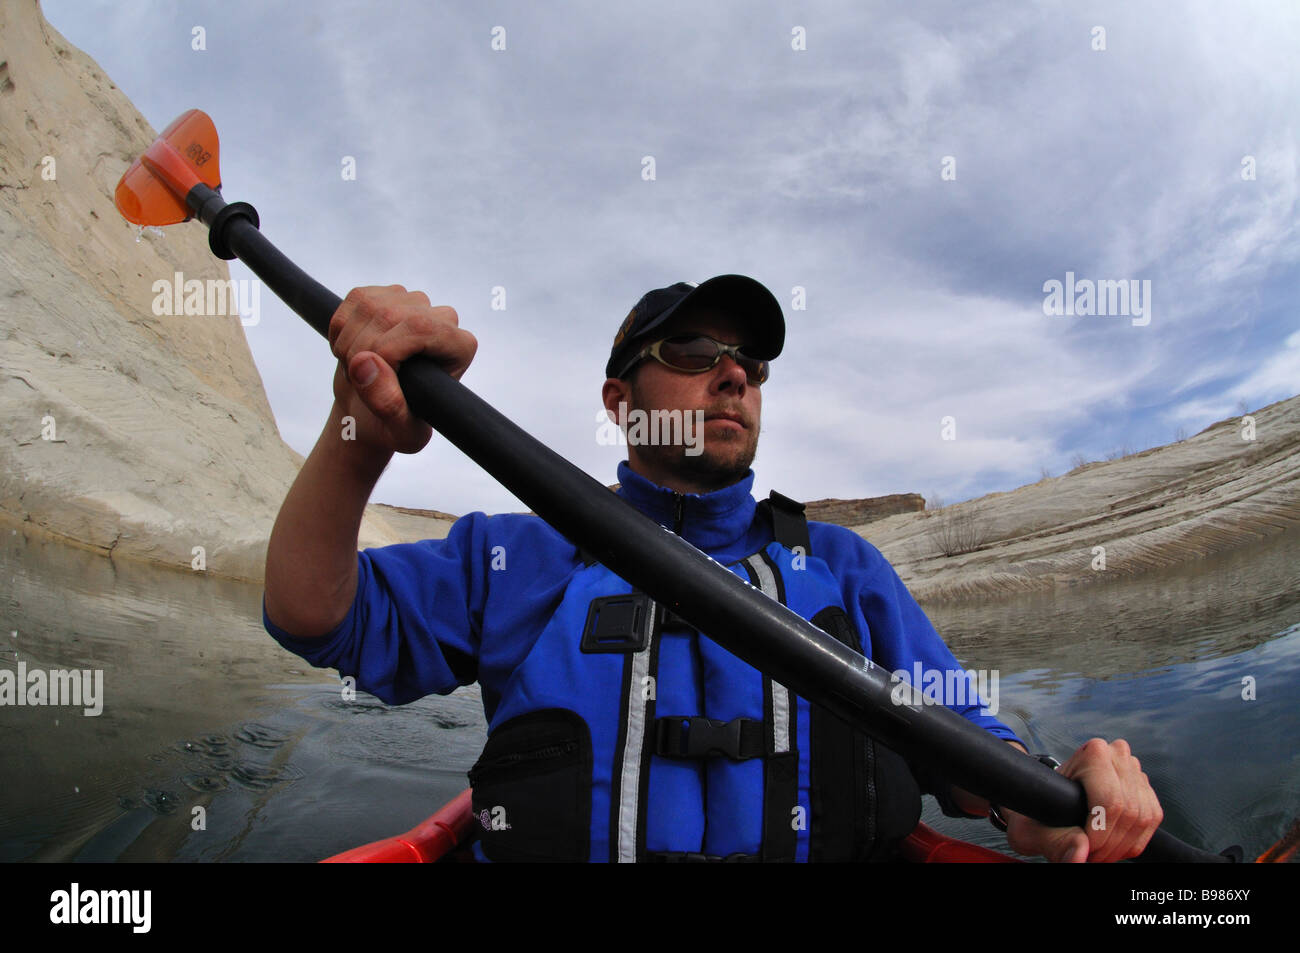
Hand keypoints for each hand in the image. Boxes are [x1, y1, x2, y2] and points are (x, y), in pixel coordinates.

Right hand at [327, 285, 476, 453]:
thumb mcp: (399, 432)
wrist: (375, 414)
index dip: (384, 350)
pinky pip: (353, 299)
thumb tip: (364, 362)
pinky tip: (352, 352)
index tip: (374, 380)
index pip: (419, 327)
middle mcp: (443, 318)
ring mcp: (415, 302)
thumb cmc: (396, 426)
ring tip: (359, 371)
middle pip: (389, 315)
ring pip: (369, 305)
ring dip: (348, 343)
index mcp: (460, 347)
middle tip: (359, 383)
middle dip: (359, 350)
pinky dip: (340, 329)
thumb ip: (389, 405)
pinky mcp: (386, 294)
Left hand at [1003, 738, 1162, 862]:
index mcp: (1094, 753)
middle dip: (1110, 845)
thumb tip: (1080, 855)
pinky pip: (1151, 821)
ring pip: (1142, 818)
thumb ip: (1056, 844)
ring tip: (1098, 855)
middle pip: (1128, 812)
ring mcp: (1135, 771)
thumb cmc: (1038, 812)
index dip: (1100, 835)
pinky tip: (1112, 847)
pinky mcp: (1146, 789)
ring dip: (1122, 846)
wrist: (1047, 800)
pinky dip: (1133, 841)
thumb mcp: (1035, 828)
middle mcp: (1119, 755)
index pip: (1110, 802)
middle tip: (1091, 858)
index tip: (1085, 852)